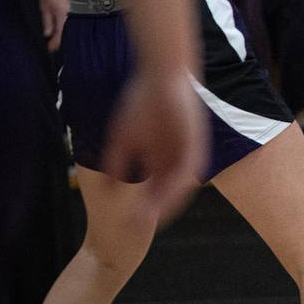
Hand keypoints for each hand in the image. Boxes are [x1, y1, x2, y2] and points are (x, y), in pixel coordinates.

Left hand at [39, 0, 69, 51]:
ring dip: (61, 34)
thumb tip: (48, 34)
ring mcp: (70, 11)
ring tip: (55, 42)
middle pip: (65, 31)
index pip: (60, 32)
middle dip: (59, 40)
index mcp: (62, 15)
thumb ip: (47, 21)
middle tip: (53, 48)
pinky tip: (58, 30)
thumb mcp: (44, 7)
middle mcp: (68, 14)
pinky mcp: (69, 8)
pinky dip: (62, 27)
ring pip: (66, 26)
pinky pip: (66, 21)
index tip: (51, 49)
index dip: (56, 42)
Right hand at [99, 70, 207, 221]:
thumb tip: (107, 190)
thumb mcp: (123, 137)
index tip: (126, 221)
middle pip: (166, 191)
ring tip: (149, 220)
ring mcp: (188, 151)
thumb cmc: (140, 102)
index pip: (153, 189)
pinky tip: (165, 197)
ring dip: (165, 203)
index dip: (141, 206)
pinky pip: (188, 170)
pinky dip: (177, 185)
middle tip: (135, 228)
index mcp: (160, 156)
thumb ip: (116, 163)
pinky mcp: (196, 143)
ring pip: (179, 185)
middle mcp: (176, 157)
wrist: (161, 75)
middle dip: (152, 210)